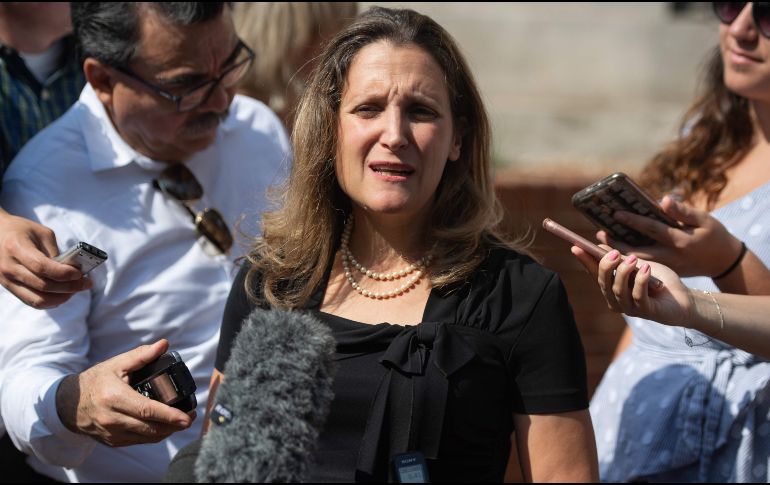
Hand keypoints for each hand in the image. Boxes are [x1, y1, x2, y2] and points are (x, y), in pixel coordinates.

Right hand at [0, 210, 90, 307]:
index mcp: (16, 248)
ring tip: (76, 290)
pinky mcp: (9, 287)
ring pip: (38, 299)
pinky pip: (32, 301)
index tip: (80, 273)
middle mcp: (9, 267)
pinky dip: (50, 302)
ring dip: (62, 298)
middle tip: (86, 283)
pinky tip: (63, 295)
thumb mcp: (41, 233)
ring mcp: (7, 280)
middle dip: (69, 287)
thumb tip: (72, 270)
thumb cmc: (21, 230)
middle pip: (43, 286)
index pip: (41, 267)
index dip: (63, 273)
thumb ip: (55, 252)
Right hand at [55, 340, 194, 446]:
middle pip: (150, 428)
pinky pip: (138, 441)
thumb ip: (141, 355)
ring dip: (166, 432)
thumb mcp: (116, 364)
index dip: (169, 415)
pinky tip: (163, 427)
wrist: (68, 403)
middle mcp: (112, 418)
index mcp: (114, 397)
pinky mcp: (112, 441)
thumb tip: (164, 345)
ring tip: (181, 422)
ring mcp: (111, 433)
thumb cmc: (95, 381)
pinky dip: (153, 435)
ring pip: (146, 438)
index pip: (147, 410)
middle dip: (174, 425)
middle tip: (190, 418)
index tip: (186, 417)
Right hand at [571, 245, 693, 327]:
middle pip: (603, 283)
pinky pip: (638, 295)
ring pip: (618, 290)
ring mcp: (630, 308)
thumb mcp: (638, 265)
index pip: (594, 274)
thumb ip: (620, 259)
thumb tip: (600, 246)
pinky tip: (646, 269)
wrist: (684, 299)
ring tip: (633, 259)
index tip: (576, 246)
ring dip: (624, 272)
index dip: (585, 261)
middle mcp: (617, 300)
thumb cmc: (659, 282)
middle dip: (605, 266)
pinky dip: (640, 280)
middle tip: (612, 252)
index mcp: (612, 289)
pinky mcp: (646, 312)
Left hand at [595, 196, 742, 276]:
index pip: (652, 229)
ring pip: (636, 263)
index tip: (615, 214)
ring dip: (617, 254)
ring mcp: (666, 267)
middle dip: (616, 244)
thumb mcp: (705, 220)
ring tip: (600, 243)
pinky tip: (611, 252)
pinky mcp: (664, 273)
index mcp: (680, 241)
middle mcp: (670, 257)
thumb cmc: (714, 236)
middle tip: (598, 234)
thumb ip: (683, 211)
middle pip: (637, 252)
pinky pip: (640, 268)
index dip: (633, 221)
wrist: (723, 263)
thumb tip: (663, 200)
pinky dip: (625, 261)